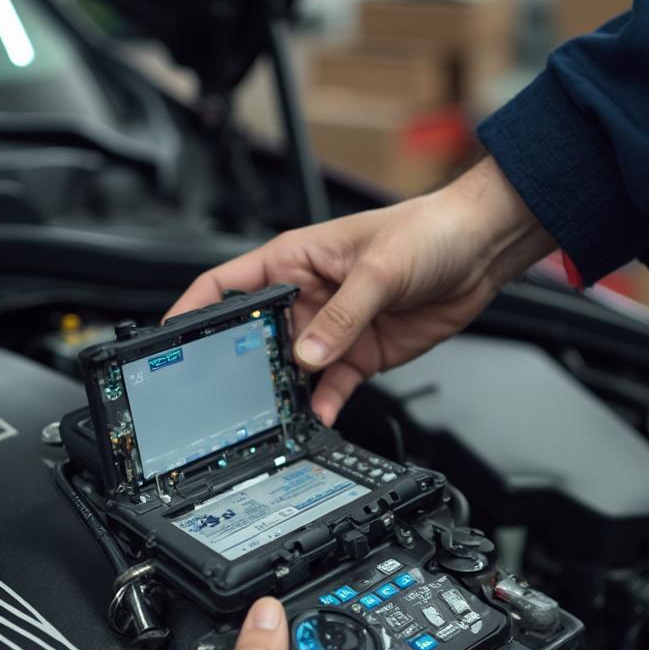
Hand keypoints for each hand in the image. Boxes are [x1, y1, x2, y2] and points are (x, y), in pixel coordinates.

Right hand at [170, 156, 554, 424]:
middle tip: (226, 392)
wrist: (479, 250)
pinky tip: (319, 418)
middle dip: (239, 363)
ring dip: (282, 391)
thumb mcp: (378, 269)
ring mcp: (331, 328)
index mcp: (294, 260)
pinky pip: (330, 386)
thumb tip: (306, 356)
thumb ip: (341, 316)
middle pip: (255, 336)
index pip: (227, 285)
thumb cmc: (427, 231)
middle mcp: (306, 296)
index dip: (193, 310)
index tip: (169, 337)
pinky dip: (323, 404)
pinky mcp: (359, 353)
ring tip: (271, 415)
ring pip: (291, 367)